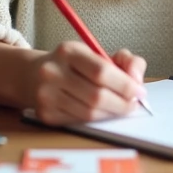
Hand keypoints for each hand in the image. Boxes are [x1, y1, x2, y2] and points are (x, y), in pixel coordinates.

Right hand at [30, 42, 147, 124]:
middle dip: (122, 103)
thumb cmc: (73, 65)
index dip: (125, 85)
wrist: (33, 75)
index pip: (101, 71)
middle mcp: (53, 72)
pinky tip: (102, 112)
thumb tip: (137, 79)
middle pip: (97, 96)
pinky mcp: (45, 114)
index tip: (139, 91)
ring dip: (111, 113)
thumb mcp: (96, 53)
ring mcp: (46, 95)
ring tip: (120, 108)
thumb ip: (124, 60)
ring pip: (89, 112)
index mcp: (68, 51)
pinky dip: (96, 119)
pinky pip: (79, 121)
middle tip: (133, 104)